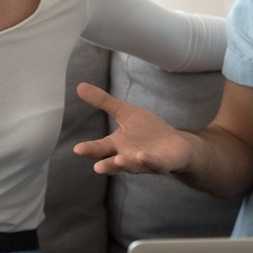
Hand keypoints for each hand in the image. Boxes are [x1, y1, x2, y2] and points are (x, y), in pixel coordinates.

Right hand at [73, 83, 193, 174]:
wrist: (174, 142)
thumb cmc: (147, 129)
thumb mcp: (125, 112)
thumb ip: (103, 102)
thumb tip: (79, 86)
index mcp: (116, 145)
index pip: (100, 148)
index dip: (90, 150)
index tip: (78, 149)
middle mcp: (127, 157)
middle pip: (114, 163)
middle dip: (106, 165)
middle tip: (96, 167)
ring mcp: (144, 163)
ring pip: (133, 166)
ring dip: (126, 164)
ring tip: (118, 160)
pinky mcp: (162, 164)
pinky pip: (154, 163)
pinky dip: (148, 160)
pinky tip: (141, 156)